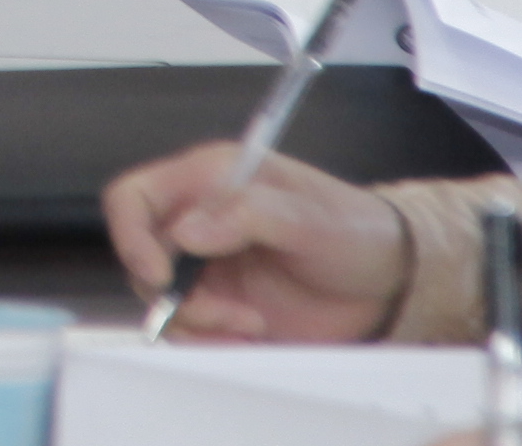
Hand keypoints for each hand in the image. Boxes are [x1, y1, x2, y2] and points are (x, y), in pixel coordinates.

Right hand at [105, 140, 410, 341]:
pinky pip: (192, 329)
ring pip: (164, 299)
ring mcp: (208, 266)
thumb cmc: (354, 230)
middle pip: (142, 257)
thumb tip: (187, 231)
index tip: (160, 274)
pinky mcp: (223, 305)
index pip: (134, 198)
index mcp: (209, 180)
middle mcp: (199, 221)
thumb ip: (247, 214)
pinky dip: (213, 341)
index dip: (131, 236)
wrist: (389, 281)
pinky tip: (251, 336)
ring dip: (198, 322)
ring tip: (249, 325)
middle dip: (175, 294)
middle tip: (225, 313)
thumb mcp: (308, 216)